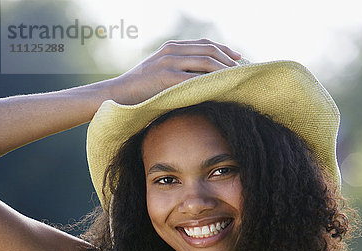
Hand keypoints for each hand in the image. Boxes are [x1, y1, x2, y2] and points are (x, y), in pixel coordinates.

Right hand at [108, 38, 241, 104]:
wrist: (119, 94)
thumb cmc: (141, 90)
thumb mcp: (161, 74)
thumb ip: (179, 71)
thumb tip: (201, 82)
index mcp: (173, 47)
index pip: (205, 44)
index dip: (224, 50)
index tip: (238, 59)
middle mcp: (172, 50)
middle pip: (209, 51)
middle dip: (229, 61)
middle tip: (242, 72)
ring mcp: (169, 62)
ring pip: (205, 63)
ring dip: (224, 72)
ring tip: (235, 81)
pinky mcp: (165, 77)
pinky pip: (194, 78)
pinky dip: (210, 83)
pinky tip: (221, 90)